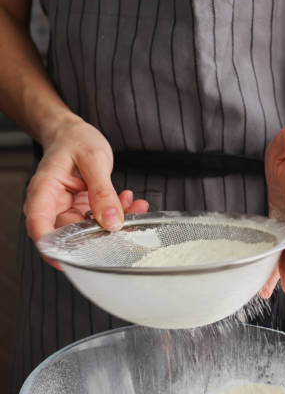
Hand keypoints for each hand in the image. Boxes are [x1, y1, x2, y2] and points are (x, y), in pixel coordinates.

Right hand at [24, 115, 147, 267]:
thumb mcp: (93, 159)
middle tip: (129, 221)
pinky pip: (100, 222)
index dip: (52, 249)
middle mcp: (53, 206)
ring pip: (90, 231)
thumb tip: (112, 222)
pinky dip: (118, 214)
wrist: (73, 133)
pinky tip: (129, 200)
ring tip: (135, 206)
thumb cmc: (74, 139)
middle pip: (70, 234)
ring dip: (115, 223)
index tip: (70, 261)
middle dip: (101, 234)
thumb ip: (103, 192)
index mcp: (44, 192)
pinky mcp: (82, 212)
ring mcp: (68, 211)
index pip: (40, 227)